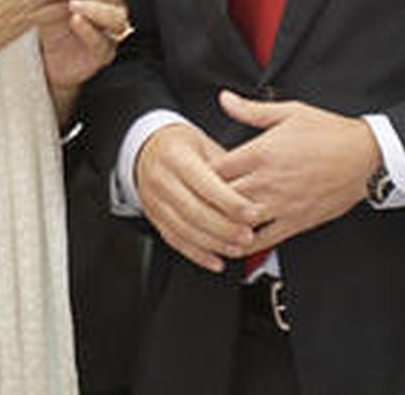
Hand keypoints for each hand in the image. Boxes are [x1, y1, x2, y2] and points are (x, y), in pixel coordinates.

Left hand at [35, 0, 131, 122]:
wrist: (47, 58)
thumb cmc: (51, 23)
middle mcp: (110, 9)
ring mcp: (109, 32)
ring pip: (115, 16)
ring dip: (93, 8)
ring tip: (72, 5)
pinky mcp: (103, 53)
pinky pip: (103, 42)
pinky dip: (89, 30)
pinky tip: (76, 22)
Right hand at [135, 122, 258, 272]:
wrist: (148, 149)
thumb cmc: (183, 146)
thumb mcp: (205, 144)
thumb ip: (226, 168)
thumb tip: (256, 190)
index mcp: (175, 156)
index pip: (204, 183)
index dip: (229, 202)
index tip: (253, 213)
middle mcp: (161, 179)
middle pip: (193, 210)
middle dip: (224, 228)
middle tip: (248, 236)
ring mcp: (154, 200)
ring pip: (184, 229)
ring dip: (213, 244)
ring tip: (237, 249)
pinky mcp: (153, 217)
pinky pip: (175, 240)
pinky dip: (197, 254)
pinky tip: (216, 261)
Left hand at [210, 91, 380, 253]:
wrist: (366, 156)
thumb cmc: (329, 132)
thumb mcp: (288, 112)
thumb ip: (250, 110)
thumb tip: (224, 99)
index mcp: (262, 152)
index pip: (215, 168)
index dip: (200, 173)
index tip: (195, 173)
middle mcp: (268, 181)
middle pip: (221, 197)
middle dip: (206, 200)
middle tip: (195, 201)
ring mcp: (281, 204)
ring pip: (238, 222)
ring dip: (221, 223)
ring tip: (208, 223)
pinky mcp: (296, 222)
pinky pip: (264, 240)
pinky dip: (245, 245)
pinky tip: (233, 244)